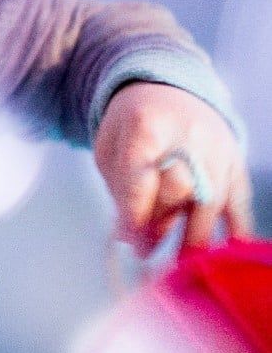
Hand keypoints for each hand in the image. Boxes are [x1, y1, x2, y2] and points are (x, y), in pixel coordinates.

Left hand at [93, 80, 253, 257]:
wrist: (168, 88)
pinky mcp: (236, 162)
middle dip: (162, 223)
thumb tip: (130, 238)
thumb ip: (120, 189)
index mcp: (146, 125)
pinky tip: (226, 255)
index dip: (136, 213)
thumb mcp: (111, 146)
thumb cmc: (133, 125)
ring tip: (180, 263)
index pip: (142, 176)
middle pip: (180, 187)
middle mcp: (188, 135)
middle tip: (146, 249)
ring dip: (196, 237)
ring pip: (211, 200)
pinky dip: (235, 230)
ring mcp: (218, 148)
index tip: (130, 242)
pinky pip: (240, 201)